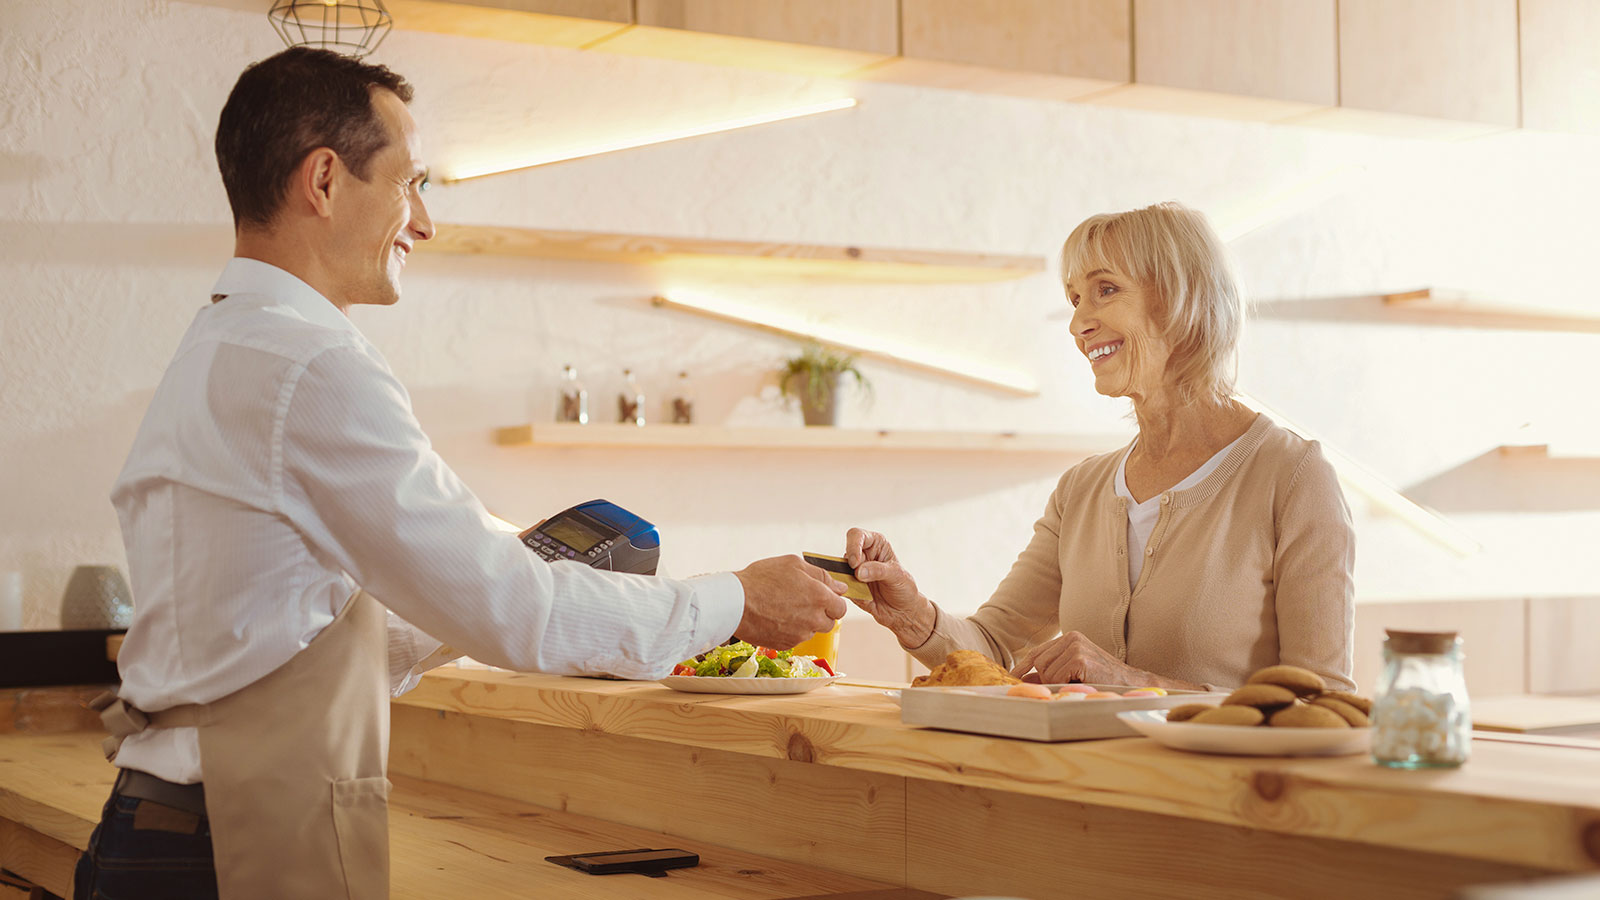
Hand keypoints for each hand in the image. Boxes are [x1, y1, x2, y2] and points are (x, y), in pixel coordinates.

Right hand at [732, 555, 846, 649]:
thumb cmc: (762, 578)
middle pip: (829, 622)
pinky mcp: (786, 645)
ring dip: (804, 622)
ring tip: (783, 607)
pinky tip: (775, 617)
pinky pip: (795, 638)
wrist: (735, 602)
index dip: (832, 601)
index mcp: (820, 598)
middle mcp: (814, 620)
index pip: (841, 607)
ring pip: (811, 631)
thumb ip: (821, 575)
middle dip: (820, 613)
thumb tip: (840, 587)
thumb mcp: (793, 564)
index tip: (821, 596)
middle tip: (801, 601)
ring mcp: (800, 635)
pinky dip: (790, 630)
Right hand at [843, 527, 934, 646]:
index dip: (853, 546)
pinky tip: (863, 598)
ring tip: (863, 589)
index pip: (857, 535)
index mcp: (876, 545)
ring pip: (839, 572)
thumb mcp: (897, 575)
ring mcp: (854, 573)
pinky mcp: (850, 588)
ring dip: (847, 581)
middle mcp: (863, 556)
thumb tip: (858, 571)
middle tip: (859, 578)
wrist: (904, 611)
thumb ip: (879, 570)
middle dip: (849, 566)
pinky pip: (842, 588)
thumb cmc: (905, 588)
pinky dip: (848, 593)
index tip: (855, 562)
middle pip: (845, 554)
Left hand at [1009, 631, 1148, 685]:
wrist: (1131, 683)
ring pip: (1046, 671)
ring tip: (1078, 683)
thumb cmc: (1102, 679)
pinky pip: (1056, 677)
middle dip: (1047, 679)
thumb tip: (1025, 679)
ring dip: (1058, 684)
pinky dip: (1065, 685)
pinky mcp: (1079, 658)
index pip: (1038, 652)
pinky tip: (1082, 683)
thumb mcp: (1073, 672)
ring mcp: (1075, 647)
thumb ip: (1050, 672)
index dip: (1024, 666)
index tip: (1013, 676)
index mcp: (1068, 638)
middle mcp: (1071, 638)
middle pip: (1039, 663)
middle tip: (1068, 685)